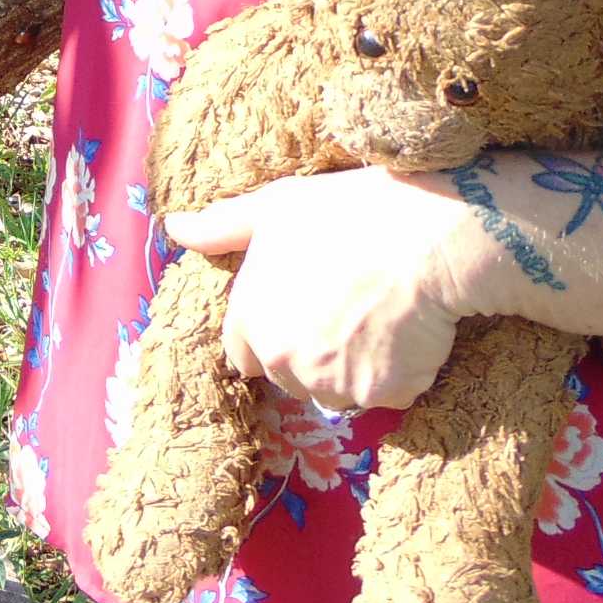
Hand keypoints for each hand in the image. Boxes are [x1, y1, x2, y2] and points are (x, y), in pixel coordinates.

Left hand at [162, 166, 474, 410]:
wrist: (428, 234)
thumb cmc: (348, 211)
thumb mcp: (276, 207)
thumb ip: (222, 226)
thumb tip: (174, 227)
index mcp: (251, 318)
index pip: (245, 355)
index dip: (272, 335)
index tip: (304, 314)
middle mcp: (283, 359)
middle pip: (292, 377)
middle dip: (313, 356)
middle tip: (348, 309)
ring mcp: (333, 382)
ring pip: (339, 392)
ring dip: (355, 371)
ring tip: (382, 318)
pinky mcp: (383, 395)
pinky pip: (387, 395)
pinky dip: (398, 375)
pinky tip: (410, 333)